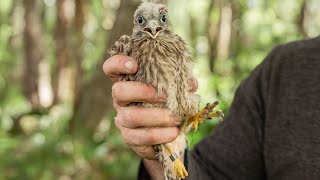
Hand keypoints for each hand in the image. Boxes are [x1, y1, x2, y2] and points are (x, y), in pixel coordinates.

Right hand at [103, 55, 197, 178]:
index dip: (117, 64)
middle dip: (143, 92)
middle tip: (166, 96)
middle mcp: (120, 100)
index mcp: (128, 81)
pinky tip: (175, 132)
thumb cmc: (168, 102)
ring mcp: (123, 120)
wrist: (167, 131)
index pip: (111, 68)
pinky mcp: (130, 138)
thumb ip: (180, 82)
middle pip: (118, 91)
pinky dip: (161, 134)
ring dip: (157, 117)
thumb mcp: (174, 88)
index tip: (134, 65)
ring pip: (132, 117)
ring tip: (176, 118)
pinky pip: (141, 137)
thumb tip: (190, 84)